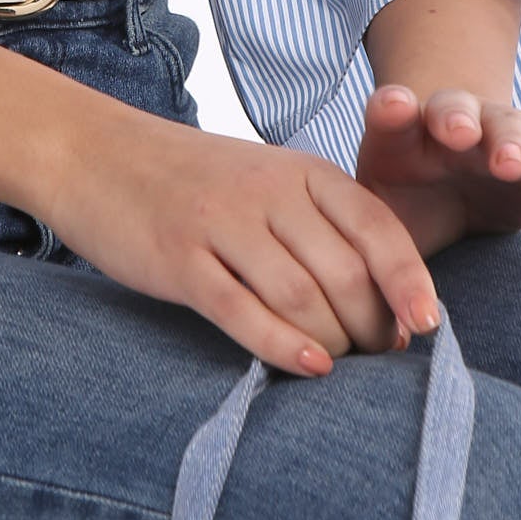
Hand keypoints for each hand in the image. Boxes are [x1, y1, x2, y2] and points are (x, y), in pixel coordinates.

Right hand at [42, 99, 441, 375]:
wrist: (93, 153)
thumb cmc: (192, 181)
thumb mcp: (265, 182)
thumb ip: (320, 230)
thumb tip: (387, 309)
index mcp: (299, 170)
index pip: (376, 226)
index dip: (409, 281)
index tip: (427, 327)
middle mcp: (267, 191)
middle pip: (345, 272)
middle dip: (373, 327)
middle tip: (376, 359)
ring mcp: (221, 224)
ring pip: (301, 297)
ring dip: (333, 343)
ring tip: (340, 365)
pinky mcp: (179, 259)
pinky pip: (241, 311)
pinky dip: (282, 346)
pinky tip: (308, 367)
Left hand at [353, 83, 520, 257]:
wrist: (451, 190)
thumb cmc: (408, 211)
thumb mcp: (381, 228)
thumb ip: (375, 259)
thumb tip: (385, 324)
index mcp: (400, 137)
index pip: (391, 113)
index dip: (391, 108)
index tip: (394, 107)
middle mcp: (449, 126)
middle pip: (453, 108)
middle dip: (456, 118)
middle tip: (460, 135)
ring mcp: (498, 133)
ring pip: (508, 124)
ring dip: (509, 141)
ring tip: (511, 165)